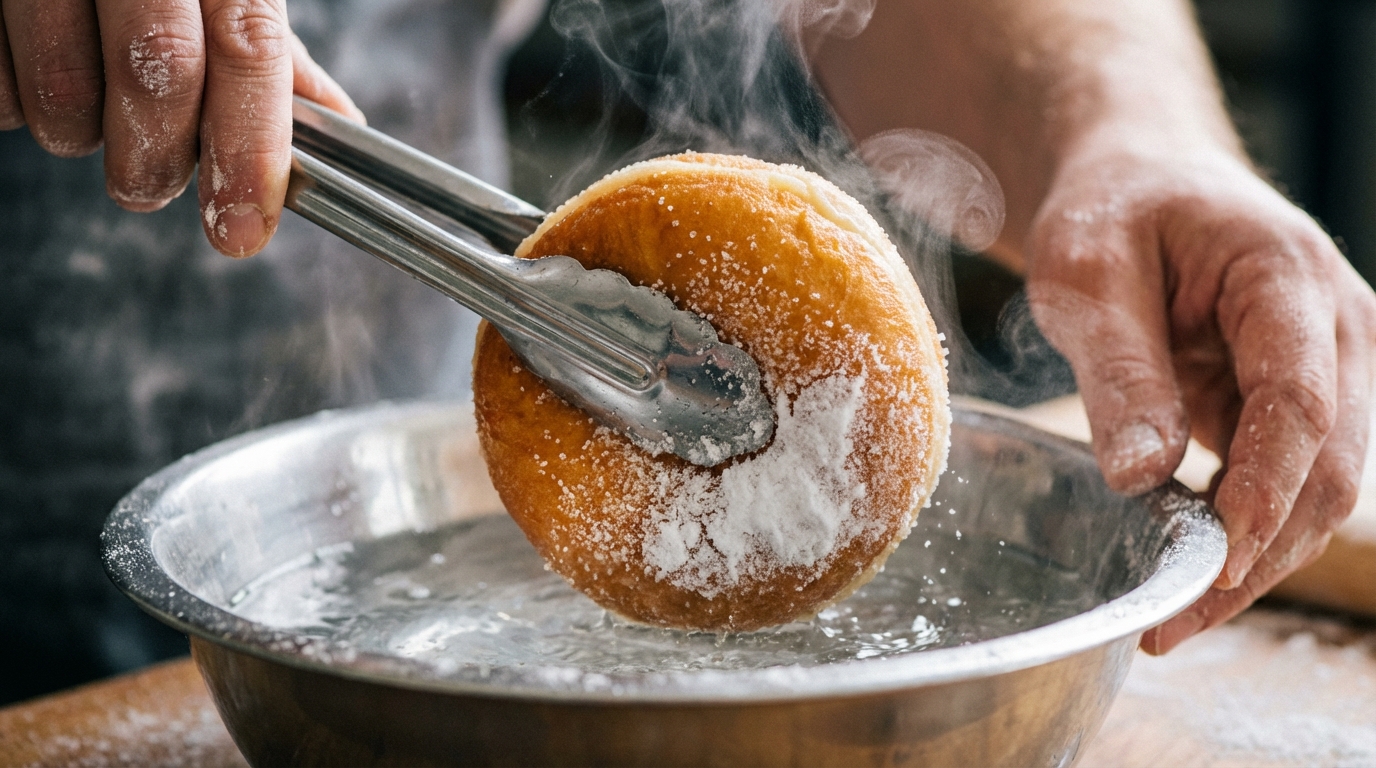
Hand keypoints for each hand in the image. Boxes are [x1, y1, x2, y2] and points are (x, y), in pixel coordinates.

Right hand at [0, 0, 361, 255]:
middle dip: (157, 161)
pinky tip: (36, 69)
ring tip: (90, 103)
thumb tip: (340, 124)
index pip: (248, 50)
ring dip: (80, 131)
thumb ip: (265, 56)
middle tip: (149, 182)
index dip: (251, 151)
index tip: (243, 228)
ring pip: (62, 92)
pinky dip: (19, 106)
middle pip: (156, 77)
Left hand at [1026, 142, 1375, 652]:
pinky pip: (1286, 481)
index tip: (1215, 555)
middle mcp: (1336, 328)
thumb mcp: (1086, 272)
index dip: (1264, 487)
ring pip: (1319, 489)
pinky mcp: (1301, 401)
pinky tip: (1184, 571)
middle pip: (1329, 466)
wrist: (1142, 178)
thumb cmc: (1114, 209)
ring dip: (1254, 559)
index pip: (1300, 401)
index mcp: (1288, 276)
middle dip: (1258, 552)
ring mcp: (1330, 368)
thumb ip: (1118, 367)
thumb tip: (1142, 475)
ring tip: (1170, 618)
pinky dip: (1243, 532)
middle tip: (1173, 620)